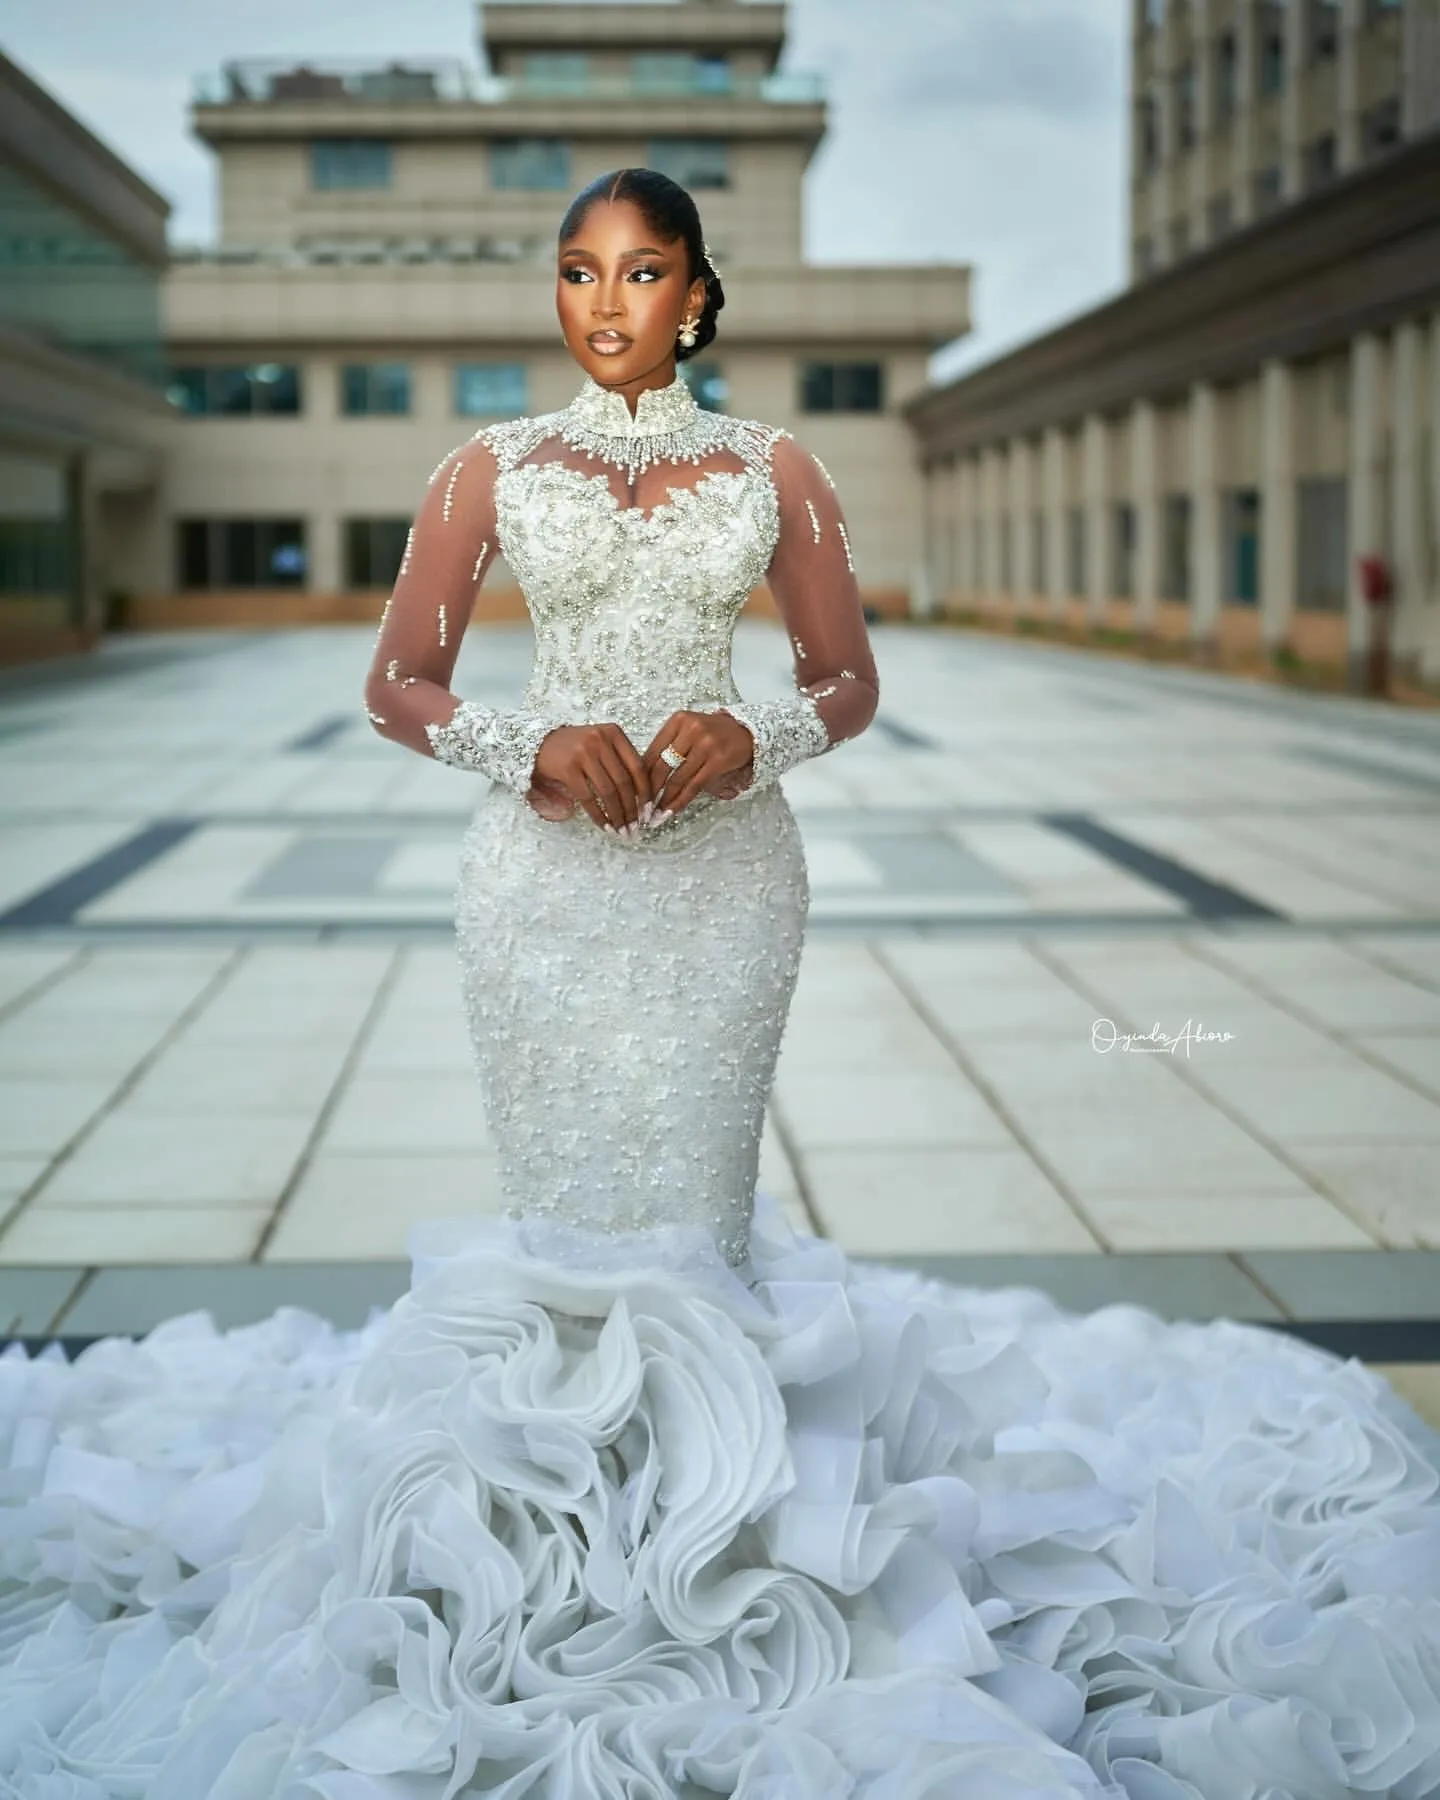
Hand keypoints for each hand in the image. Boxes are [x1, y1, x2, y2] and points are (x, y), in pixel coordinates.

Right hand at [531, 723, 650, 830]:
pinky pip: (588, 798)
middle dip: (631, 809)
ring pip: (608, 792)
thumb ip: (620, 761)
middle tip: (635, 827)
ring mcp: (583, 753)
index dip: (646, 792)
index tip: (648, 811)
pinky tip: (604, 826)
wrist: (540, 744)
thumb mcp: (602, 744)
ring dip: (617, 815)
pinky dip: (598, 815)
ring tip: (621, 831)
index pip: (637, 766)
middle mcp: (600, 740)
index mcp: (614, 733)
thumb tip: (642, 798)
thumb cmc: (577, 748)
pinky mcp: (568, 769)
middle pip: (624, 781)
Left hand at [641, 710, 755, 820]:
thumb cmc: (713, 734)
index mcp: (677, 721)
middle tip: (641, 809)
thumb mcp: (688, 730)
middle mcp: (690, 729)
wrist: (746, 732)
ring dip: (665, 800)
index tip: (634, 793)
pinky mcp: (718, 760)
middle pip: (662, 766)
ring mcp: (705, 744)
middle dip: (650, 791)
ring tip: (655, 815)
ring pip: (678, 778)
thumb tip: (644, 777)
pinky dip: (681, 800)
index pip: (652, 751)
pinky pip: (694, 785)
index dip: (640, 776)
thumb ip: (668, 746)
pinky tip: (673, 811)